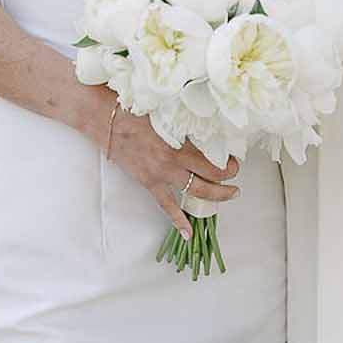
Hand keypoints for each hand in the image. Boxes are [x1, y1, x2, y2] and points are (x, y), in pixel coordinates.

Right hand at [102, 97, 241, 241]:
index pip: (213, 163)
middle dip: (227, 183)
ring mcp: (161, 175)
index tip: (234, 161)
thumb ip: (186, 123)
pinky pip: (166, 206)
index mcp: (180, 144)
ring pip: (194, 192)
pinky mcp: (148, 182)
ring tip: (228, 197)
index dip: (229, 166)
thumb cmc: (135, 110)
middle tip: (236, 183)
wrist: (106, 120)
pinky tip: (188, 233)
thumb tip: (206, 126)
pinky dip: (178, 220)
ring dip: (215, 197)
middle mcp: (173, 163)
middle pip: (209, 180)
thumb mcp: (167, 113)